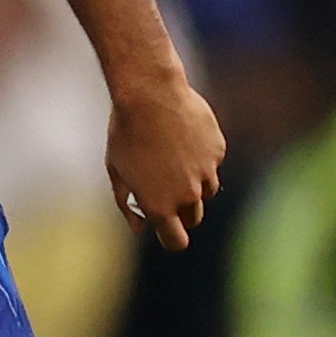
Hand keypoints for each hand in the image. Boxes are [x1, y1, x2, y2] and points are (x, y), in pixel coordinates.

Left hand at [105, 73, 224, 251]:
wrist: (150, 95)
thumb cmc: (126, 133)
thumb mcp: (117, 171)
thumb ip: (128, 203)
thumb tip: (139, 227)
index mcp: (161, 206)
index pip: (176, 241)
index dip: (172, 239)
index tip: (167, 232)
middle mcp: (188, 195)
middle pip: (193, 219)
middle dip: (182, 212)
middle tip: (165, 191)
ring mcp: (207, 173)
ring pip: (207, 192)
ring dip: (194, 185)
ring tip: (173, 161)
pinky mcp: (218, 151)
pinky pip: (212, 163)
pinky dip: (202, 157)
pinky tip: (183, 137)